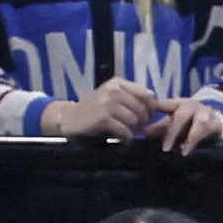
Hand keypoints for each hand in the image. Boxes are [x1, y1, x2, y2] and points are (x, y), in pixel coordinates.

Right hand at [42, 79, 157, 139]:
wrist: (67, 118)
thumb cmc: (92, 110)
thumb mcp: (110, 97)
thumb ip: (130, 97)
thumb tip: (155, 104)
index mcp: (118, 83)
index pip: (146, 94)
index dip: (151, 108)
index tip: (148, 118)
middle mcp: (113, 90)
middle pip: (142, 108)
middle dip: (143, 121)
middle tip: (139, 129)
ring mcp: (107, 104)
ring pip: (134, 119)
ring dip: (134, 130)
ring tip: (130, 133)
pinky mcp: (103, 118)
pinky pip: (124, 130)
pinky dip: (127, 137)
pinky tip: (123, 139)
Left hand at [147, 95, 222, 153]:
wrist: (213, 123)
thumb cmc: (187, 123)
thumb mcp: (171, 125)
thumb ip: (157, 129)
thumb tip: (142, 131)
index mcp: (177, 104)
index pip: (166, 104)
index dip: (158, 107)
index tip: (147, 115)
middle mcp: (191, 105)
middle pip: (182, 115)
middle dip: (173, 132)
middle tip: (165, 149)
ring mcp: (205, 112)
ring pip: (199, 122)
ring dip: (191, 137)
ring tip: (182, 150)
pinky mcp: (216, 123)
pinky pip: (209, 130)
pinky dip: (200, 140)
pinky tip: (190, 149)